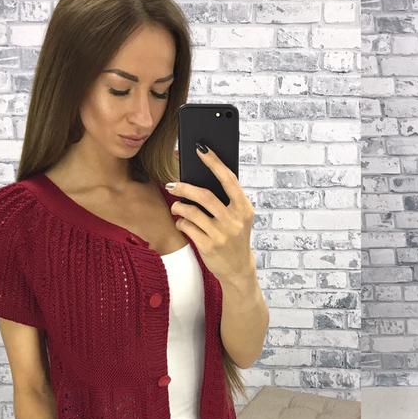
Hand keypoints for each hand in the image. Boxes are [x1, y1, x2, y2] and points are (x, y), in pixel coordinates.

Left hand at [165, 145, 255, 282]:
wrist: (238, 269)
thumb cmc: (235, 238)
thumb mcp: (239, 218)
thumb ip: (227, 201)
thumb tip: (201, 176)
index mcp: (244, 209)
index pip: (229, 180)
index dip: (214, 162)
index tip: (200, 148)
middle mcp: (234, 221)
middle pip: (204, 196)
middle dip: (184, 188)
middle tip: (173, 185)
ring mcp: (221, 235)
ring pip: (191, 212)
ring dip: (179, 207)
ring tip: (176, 206)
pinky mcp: (208, 247)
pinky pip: (187, 227)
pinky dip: (181, 223)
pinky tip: (182, 223)